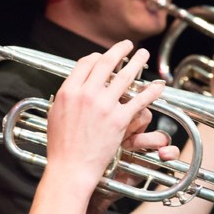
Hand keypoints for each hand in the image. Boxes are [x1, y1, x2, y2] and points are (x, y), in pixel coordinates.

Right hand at [45, 40, 166, 189]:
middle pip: (106, 63)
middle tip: (128, 45)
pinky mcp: (119, 120)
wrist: (71, 168)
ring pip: (125, 76)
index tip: (104, 56)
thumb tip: (73, 85)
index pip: (85, 63)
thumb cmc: (61, 145)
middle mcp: (87, 94)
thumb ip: (65, 96)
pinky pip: (139, 100)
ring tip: (144, 54)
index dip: (97, 57)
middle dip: (119, 50)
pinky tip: (158, 85)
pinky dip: (151, 91)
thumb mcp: (55, 113)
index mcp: (69, 91)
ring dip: (137, 62)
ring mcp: (104, 106)